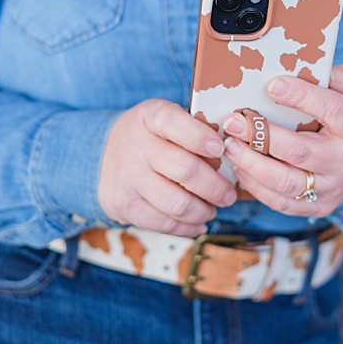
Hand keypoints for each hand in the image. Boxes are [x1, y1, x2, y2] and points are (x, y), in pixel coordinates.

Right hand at [97, 99, 237, 236]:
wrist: (105, 156)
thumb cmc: (153, 138)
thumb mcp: (169, 121)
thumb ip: (198, 130)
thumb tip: (236, 152)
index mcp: (150, 117)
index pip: (173, 122)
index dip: (200, 137)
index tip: (221, 148)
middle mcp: (135, 145)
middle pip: (186, 171)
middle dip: (216, 188)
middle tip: (228, 195)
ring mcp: (126, 176)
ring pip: (179, 204)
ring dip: (204, 211)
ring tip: (211, 209)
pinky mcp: (123, 204)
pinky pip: (165, 224)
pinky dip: (188, 227)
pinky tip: (197, 222)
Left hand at [222, 64, 342, 216]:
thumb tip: (319, 74)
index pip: (333, 111)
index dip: (303, 97)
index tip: (272, 85)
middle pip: (301, 152)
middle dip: (262, 136)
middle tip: (234, 121)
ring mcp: (332, 189)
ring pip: (287, 183)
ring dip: (252, 164)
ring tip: (230, 146)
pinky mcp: (317, 206)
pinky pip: (281, 202)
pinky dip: (256, 186)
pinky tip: (241, 167)